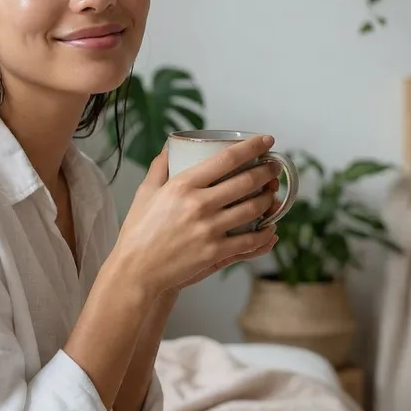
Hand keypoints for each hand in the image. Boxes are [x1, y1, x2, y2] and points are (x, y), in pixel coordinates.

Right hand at [111, 135, 280, 297]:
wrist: (136, 270)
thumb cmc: (138, 231)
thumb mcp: (144, 193)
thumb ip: (159, 168)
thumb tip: (169, 148)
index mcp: (182, 185)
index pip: (226, 159)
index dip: (252, 147)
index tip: (266, 140)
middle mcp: (199, 204)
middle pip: (246, 181)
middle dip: (267, 172)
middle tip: (274, 168)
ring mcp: (209, 229)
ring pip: (253, 209)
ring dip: (268, 199)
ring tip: (271, 195)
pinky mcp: (215, 252)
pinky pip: (250, 240)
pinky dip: (265, 233)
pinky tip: (270, 228)